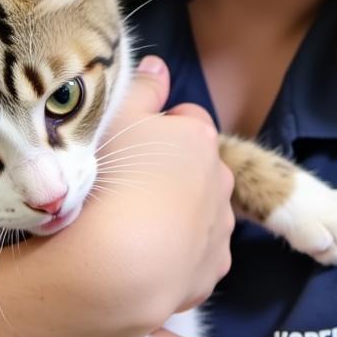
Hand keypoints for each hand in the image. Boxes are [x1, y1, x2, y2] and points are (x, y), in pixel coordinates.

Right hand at [74, 56, 234, 322]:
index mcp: (199, 138)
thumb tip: (159, 66)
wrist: (122, 262)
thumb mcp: (118, 117)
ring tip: (135, 226)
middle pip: (198, 167)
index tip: (131, 146)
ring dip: (178, 215)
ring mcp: (221, 228)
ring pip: (202, 212)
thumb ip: (142, 87)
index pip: (188, 119)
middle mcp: (221, 180)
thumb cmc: (115, 176)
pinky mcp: (214, 271)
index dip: (160, 129)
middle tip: (130, 186)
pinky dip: (179, 256)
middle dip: (173, 173)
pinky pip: (198, 256)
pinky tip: (147, 258)